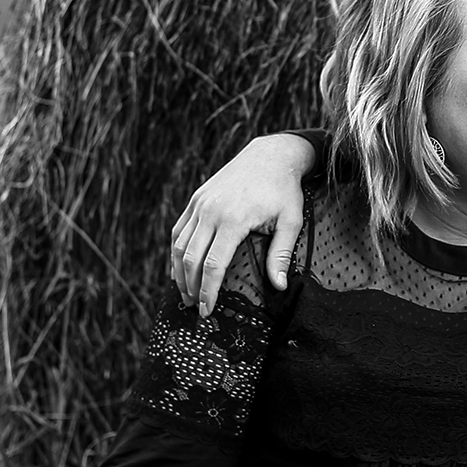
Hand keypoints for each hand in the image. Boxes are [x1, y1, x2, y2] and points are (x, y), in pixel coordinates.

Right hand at [169, 133, 315, 312]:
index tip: (208, 310)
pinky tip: (180, 269)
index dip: (208, 291)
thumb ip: (281, 254)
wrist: (270, 156)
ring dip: (179, 273)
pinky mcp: (196, 198)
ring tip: (185, 294)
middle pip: (191, 259)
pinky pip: (178, 230)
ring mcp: (200, 203)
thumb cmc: (283, 191)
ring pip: (179, 245)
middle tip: (196, 308)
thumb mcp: (290, 221)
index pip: (213, 265)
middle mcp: (211, 211)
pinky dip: (176, 252)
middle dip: (190, 288)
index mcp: (234, 219)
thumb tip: (279, 286)